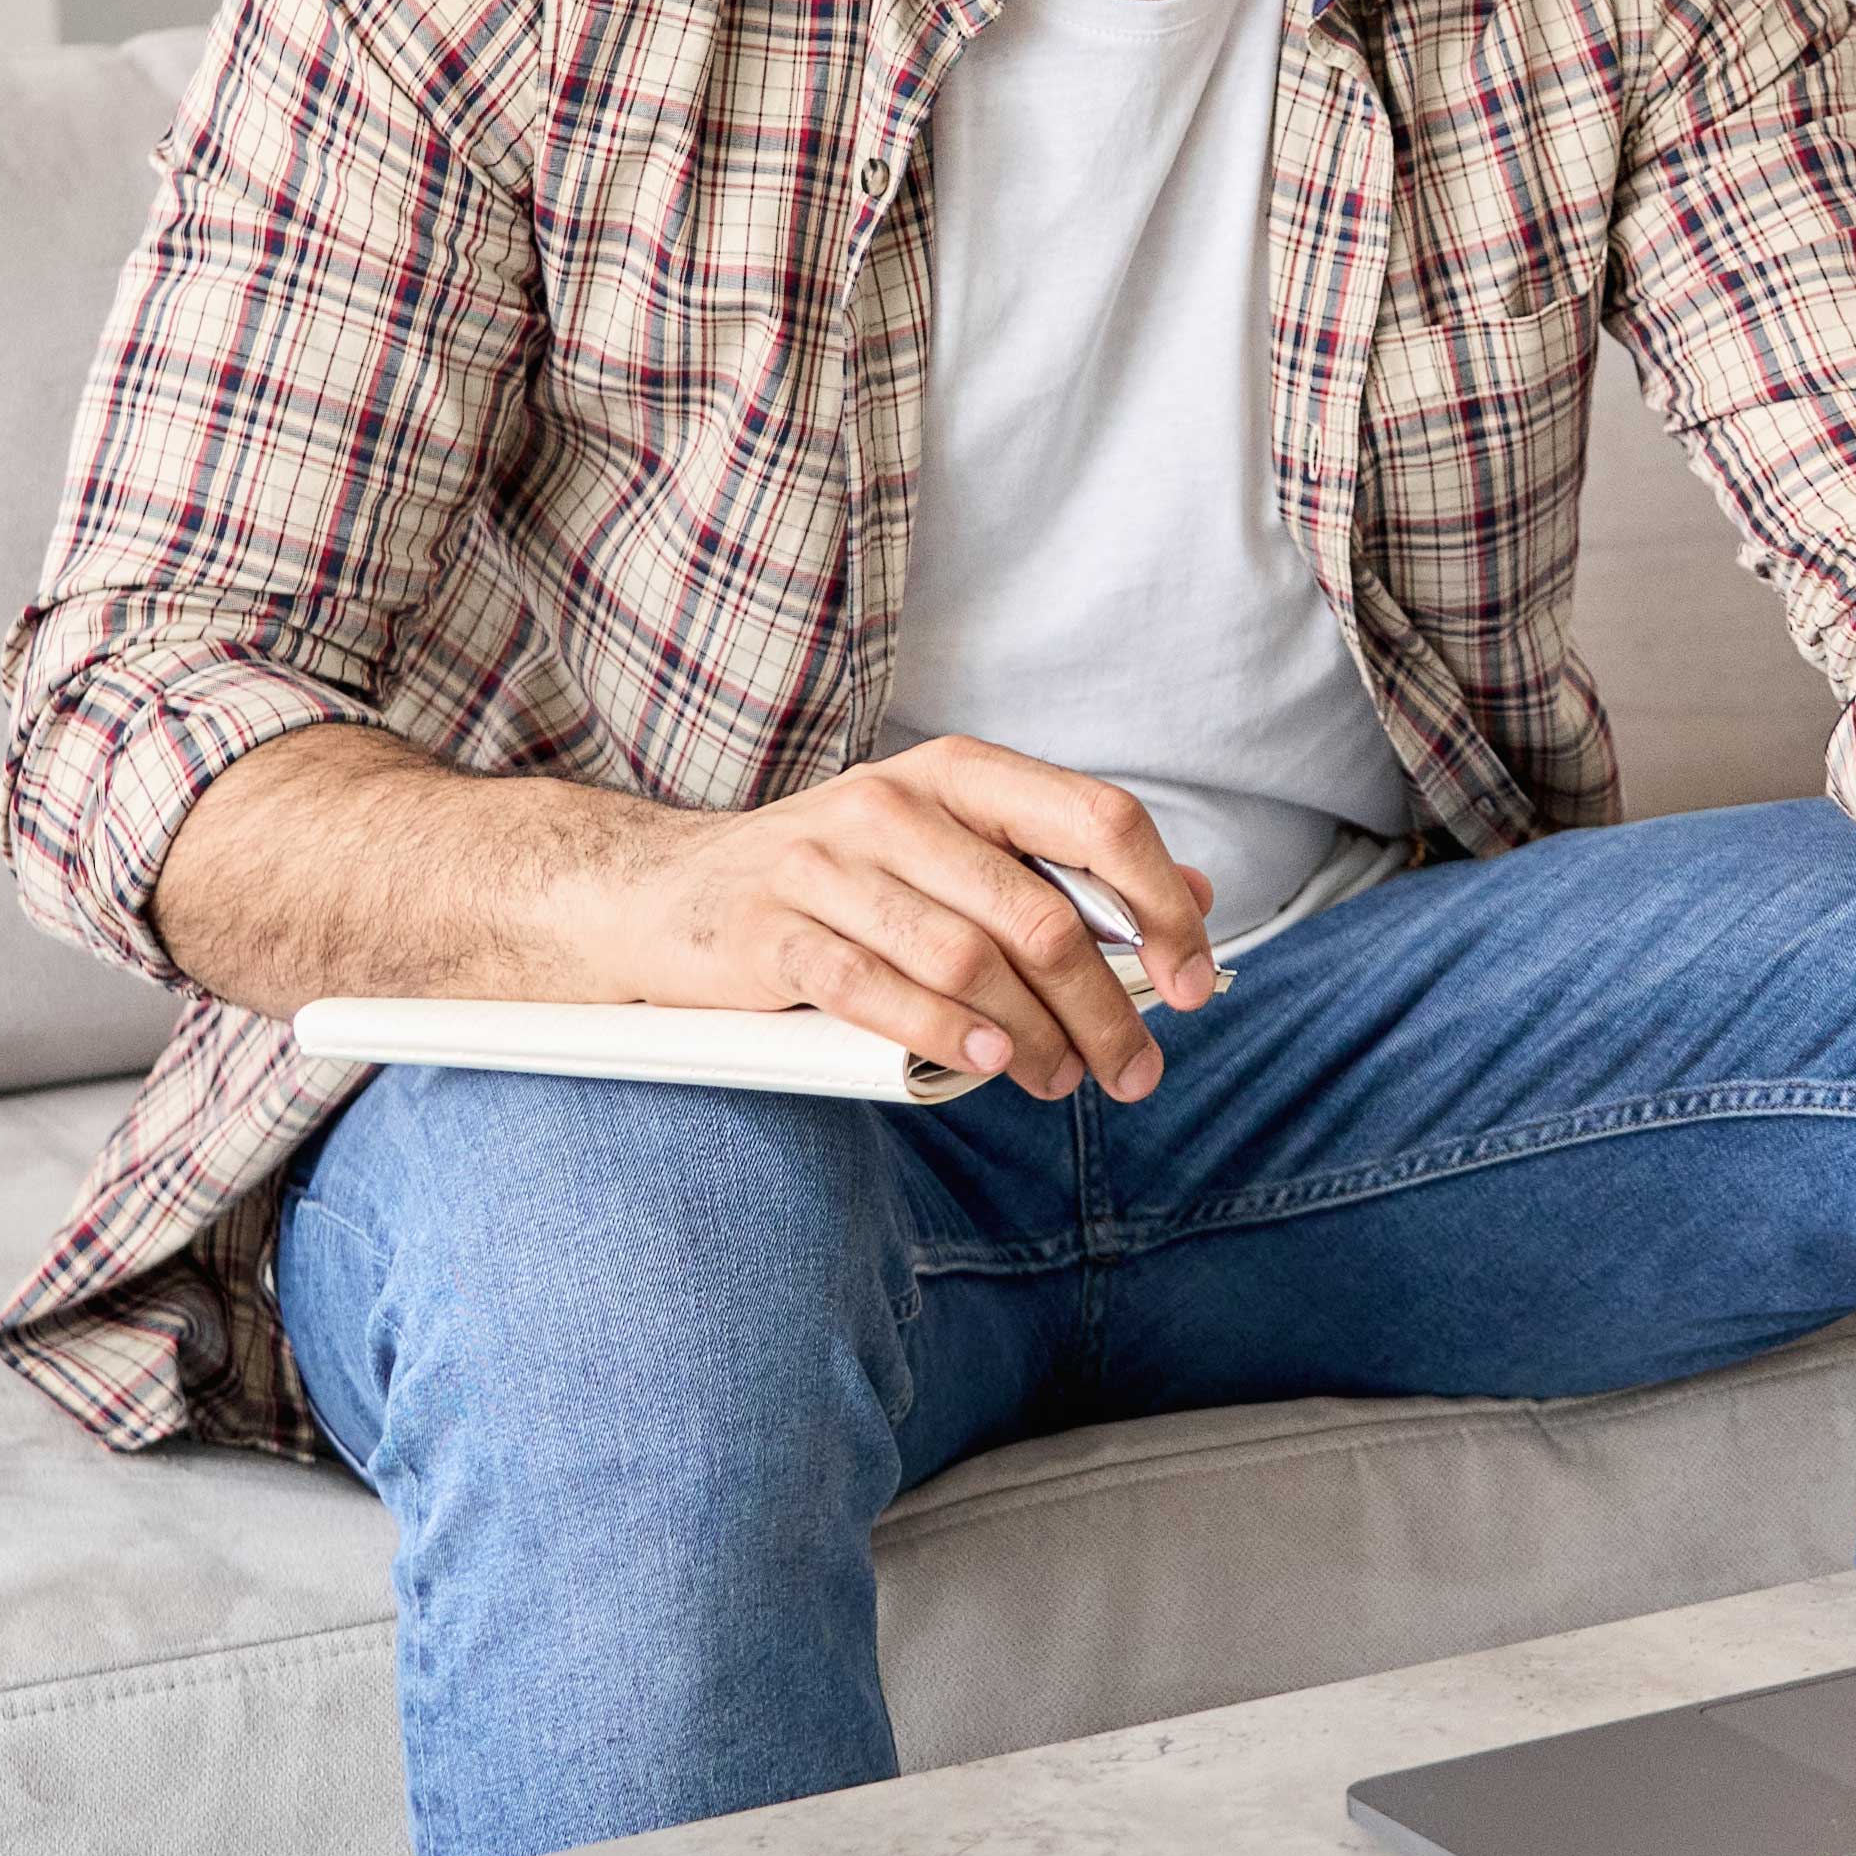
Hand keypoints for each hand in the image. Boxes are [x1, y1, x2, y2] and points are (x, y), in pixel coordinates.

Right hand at [548, 736, 1217, 1100]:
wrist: (662, 893)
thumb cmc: (833, 882)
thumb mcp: (949, 850)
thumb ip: (1061, 870)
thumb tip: (1191, 896)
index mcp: (957, 775)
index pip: (1096, 819)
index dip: (1159, 906)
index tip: (1192, 983)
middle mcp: (896, 805)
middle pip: (1040, 915)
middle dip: (1106, 1007)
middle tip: (1133, 1070)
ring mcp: (827, 866)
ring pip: (968, 959)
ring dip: (1035, 1037)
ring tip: (1062, 1081)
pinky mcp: (772, 934)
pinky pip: (874, 988)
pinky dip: (940, 1032)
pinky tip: (985, 1065)